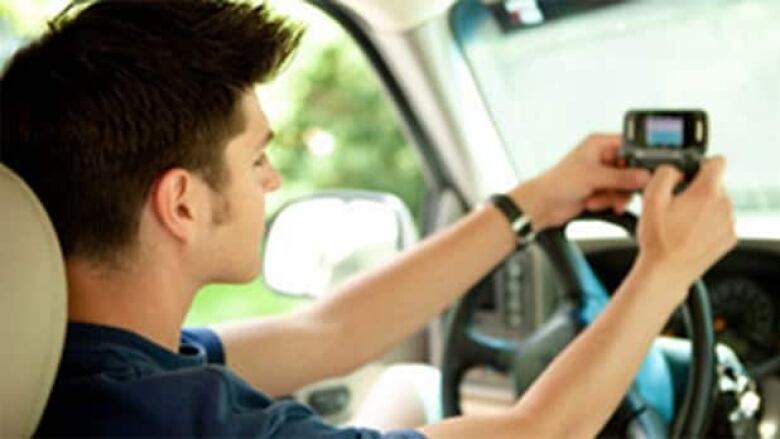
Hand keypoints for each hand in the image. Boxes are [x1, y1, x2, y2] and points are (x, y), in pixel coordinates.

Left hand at [510, 134, 650, 229]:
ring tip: (597, 199)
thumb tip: (644, 176)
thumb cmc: (557, 183)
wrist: (543, 205)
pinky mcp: (599, 189)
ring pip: (625, 185)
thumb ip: (622, 177)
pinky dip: (607, 202)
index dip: (638, 160)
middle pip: (630, 168)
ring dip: (613, 196)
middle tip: (618, 192)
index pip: (630, 146)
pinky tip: (594, 203)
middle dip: (624, 184)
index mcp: (598, 143)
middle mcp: (601, 156)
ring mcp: (601, 174)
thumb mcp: (593, 177)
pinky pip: (616, 196)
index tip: (642, 174)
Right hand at [636, 157, 736, 296]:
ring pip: (718, 203)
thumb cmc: (658, 240)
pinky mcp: (728, 238)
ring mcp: (729, 223)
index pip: (717, 162)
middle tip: (677, 206)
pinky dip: (708, 224)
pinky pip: (720, 221)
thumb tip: (675, 170)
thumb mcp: (651, 199)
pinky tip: (690, 234)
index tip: (691, 174)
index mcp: (706, 192)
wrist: (666, 272)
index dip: (701, 164)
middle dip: (697, 190)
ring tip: (681, 224)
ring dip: (703, 208)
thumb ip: (665, 174)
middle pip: (715, 184)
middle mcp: (724, 205)